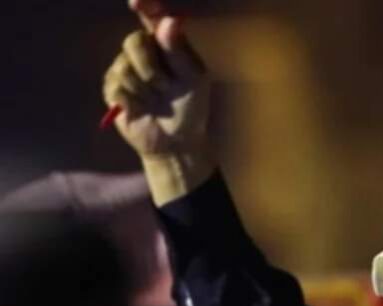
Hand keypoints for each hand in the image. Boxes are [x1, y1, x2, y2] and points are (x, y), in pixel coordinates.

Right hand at [103, 0, 209, 158]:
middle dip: (151, 68)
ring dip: (145, 90)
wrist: (177, 141)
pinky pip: (117, 88)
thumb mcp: (194, 81)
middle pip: (134, 42)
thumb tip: (168, 20)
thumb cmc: (191, 108)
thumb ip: (180, 52)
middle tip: (166, 87)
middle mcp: (144, 51)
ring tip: (157, 102)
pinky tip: (142, 110)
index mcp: (167, 44)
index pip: (153, 17)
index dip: (145, 6)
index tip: (137, 2)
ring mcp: (126, 68)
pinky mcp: (114, 89)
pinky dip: (133, 102)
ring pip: (124, 68)